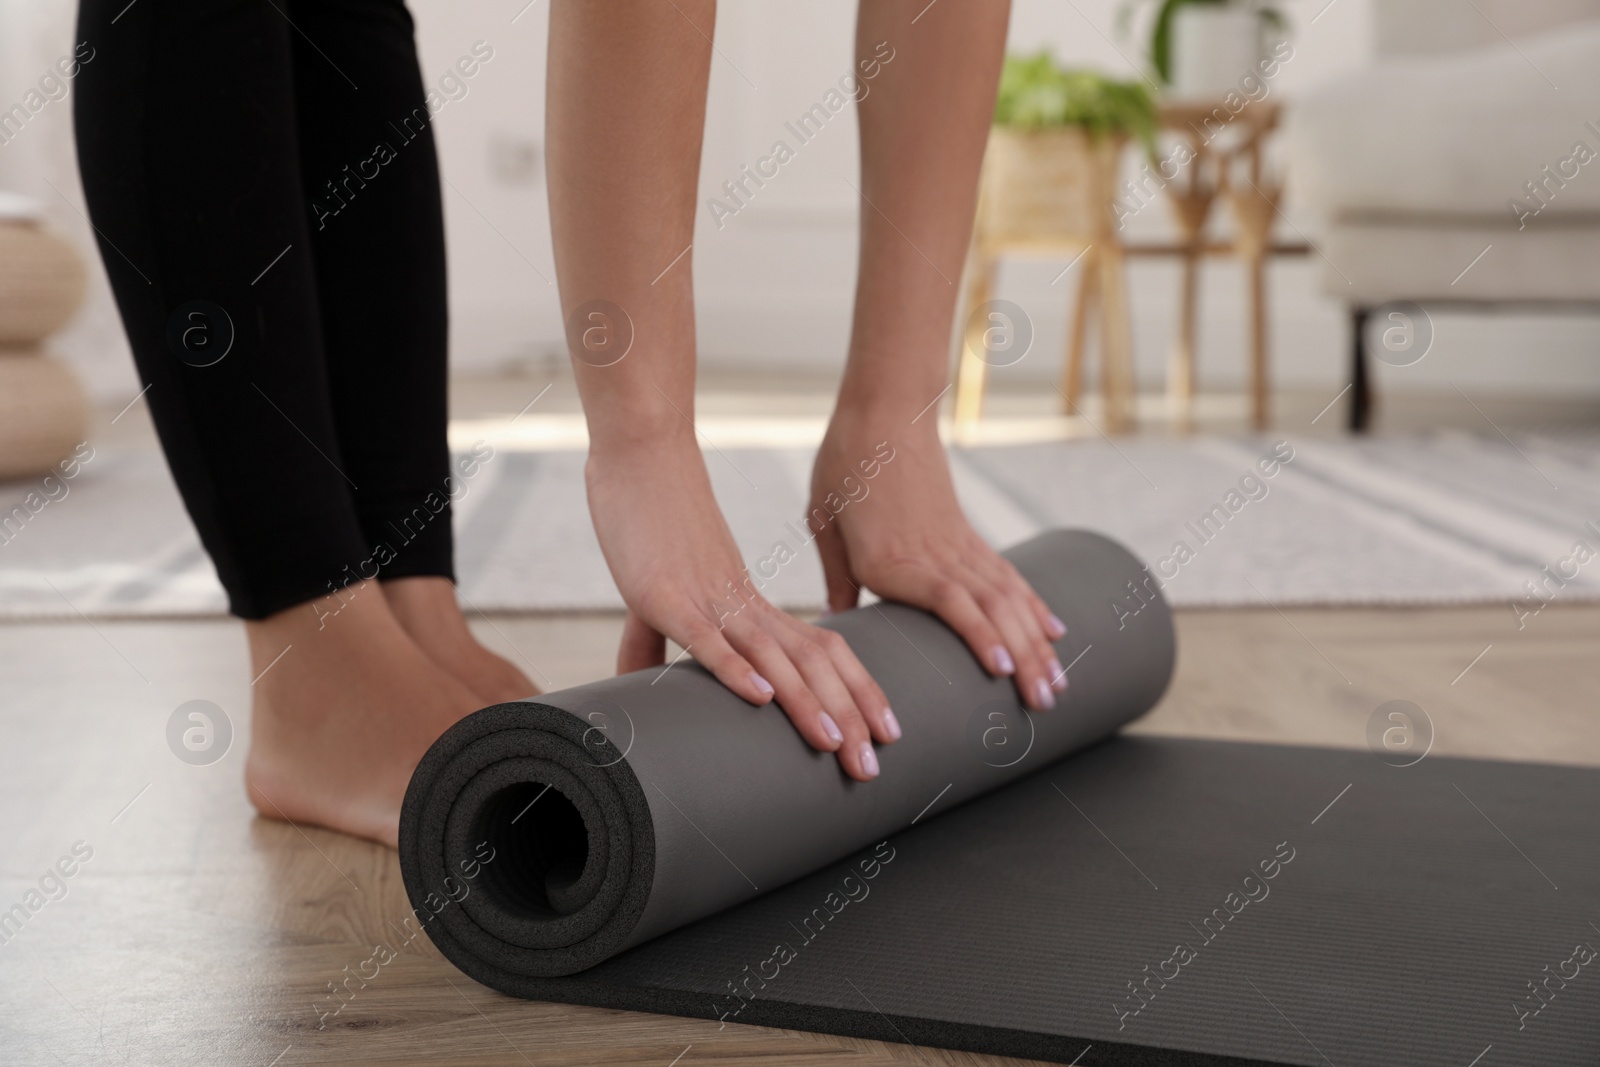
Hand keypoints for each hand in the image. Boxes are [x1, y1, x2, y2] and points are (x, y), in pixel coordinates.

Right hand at [586, 433, 898, 779]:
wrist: (642, 453)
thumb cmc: (653, 521)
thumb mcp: (658, 594)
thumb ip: (651, 642)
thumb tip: (636, 682)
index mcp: (751, 606)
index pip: (822, 653)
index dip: (856, 692)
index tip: (882, 734)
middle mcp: (743, 605)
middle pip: (813, 663)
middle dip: (848, 715)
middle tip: (873, 767)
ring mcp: (708, 599)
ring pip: (772, 656)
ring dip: (807, 703)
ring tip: (836, 744)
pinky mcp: (666, 595)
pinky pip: (707, 636)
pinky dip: (734, 667)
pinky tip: (759, 697)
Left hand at [808, 416, 1066, 710]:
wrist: (884, 411)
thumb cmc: (845, 465)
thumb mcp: (824, 520)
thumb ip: (837, 575)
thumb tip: (837, 623)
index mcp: (892, 557)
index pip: (947, 599)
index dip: (977, 632)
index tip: (1000, 668)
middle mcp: (933, 555)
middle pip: (991, 608)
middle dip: (1022, 657)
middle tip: (1044, 703)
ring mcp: (958, 545)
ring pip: (1008, 599)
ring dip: (1035, 644)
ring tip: (1058, 686)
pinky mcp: (968, 536)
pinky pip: (1008, 577)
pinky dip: (1033, 607)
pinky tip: (1054, 633)